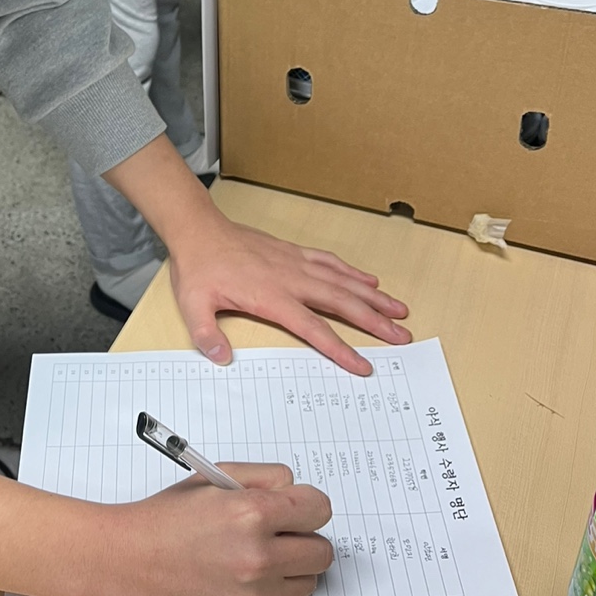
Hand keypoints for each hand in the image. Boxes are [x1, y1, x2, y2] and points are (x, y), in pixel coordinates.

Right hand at [99, 464, 331, 595]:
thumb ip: (264, 478)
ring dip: (288, 570)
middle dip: (303, 539)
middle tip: (276, 535)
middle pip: (322, 552)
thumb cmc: (164, 518)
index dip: (307, 505)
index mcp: (253, 514)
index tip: (295, 508)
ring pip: (306, 582)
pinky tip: (227, 582)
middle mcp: (259, 558)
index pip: (320, 508)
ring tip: (249, 559)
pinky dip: (260, 595)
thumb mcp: (213, 480)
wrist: (124, 563)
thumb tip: (296, 491)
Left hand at [104, 135, 408, 374]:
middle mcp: (290, 279)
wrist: (198, 229)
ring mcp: (294, 263)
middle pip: (341, 303)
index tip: (364, 366)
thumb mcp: (192, 305)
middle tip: (403, 336)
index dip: (341, 349)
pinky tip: (368, 280)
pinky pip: (329, 261)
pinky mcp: (292, 252)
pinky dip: (351, 271)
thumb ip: (206, 334)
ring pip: (342, 281)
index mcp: (271, 297)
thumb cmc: (197, 268)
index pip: (314, 329)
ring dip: (372, 296)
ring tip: (400, 309)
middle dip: (374, 322)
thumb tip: (222, 359)